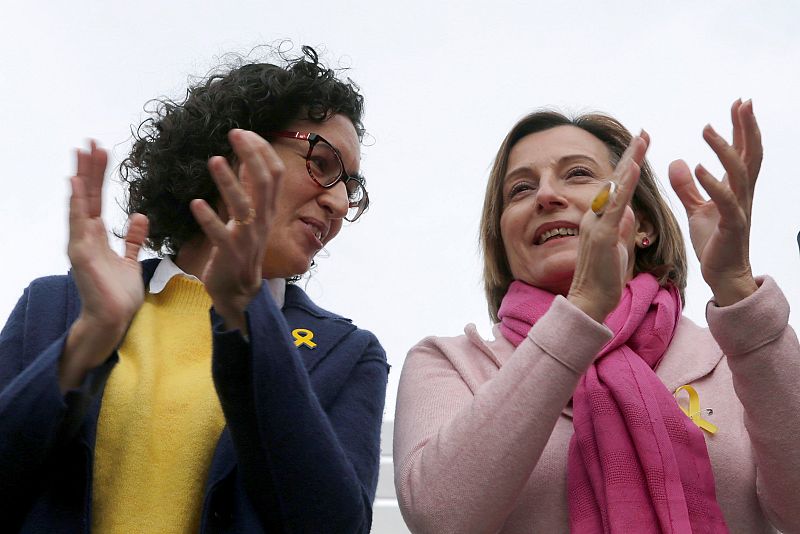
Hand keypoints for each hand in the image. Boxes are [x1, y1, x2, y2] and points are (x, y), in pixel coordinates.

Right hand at [61, 141, 148, 391]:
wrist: (114, 321)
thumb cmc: (119, 295)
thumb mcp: (130, 260)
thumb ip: (132, 238)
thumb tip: (138, 215)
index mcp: (96, 237)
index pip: (97, 199)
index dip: (98, 175)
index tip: (101, 151)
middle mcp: (84, 237)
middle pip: (87, 195)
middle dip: (89, 169)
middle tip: (91, 141)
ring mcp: (80, 244)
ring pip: (81, 204)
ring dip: (83, 177)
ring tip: (84, 152)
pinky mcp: (81, 255)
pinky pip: (78, 224)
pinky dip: (77, 202)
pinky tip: (76, 182)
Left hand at [189, 130, 283, 333]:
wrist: (238, 291)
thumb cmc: (241, 250)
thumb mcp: (250, 217)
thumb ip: (249, 190)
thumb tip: (246, 159)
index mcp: (268, 210)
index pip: (274, 173)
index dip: (262, 150)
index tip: (243, 132)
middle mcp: (262, 220)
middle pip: (264, 182)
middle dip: (251, 155)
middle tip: (233, 133)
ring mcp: (247, 237)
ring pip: (243, 205)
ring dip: (228, 182)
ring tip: (213, 160)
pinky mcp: (230, 253)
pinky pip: (221, 234)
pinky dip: (209, 219)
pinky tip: (195, 203)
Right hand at [568, 132, 649, 322]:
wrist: (589, 302)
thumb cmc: (604, 280)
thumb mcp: (619, 249)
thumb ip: (623, 229)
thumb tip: (630, 212)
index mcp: (600, 220)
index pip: (617, 187)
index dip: (629, 166)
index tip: (641, 146)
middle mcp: (595, 217)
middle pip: (615, 179)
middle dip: (631, 154)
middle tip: (644, 132)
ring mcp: (597, 224)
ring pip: (615, 186)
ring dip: (630, 161)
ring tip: (643, 140)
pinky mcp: (603, 234)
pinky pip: (616, 205)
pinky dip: (625, 184)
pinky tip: (634, 167)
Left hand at [669, 99, 760, 305]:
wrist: (721, 273)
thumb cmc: (713, 241)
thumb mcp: (696, 209)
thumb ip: (688, 187)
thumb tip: (677, 162)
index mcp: (735, 189)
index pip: (742, 151)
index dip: (741, 128)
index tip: (739, 103)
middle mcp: (742, 195)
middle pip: (750, 154)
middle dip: (747, 128)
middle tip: (743, 103)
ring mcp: (739, 209)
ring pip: (739, 173)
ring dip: (723, 149)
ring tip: (707, 129)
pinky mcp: (731, 225)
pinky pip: (725, 201)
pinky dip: (712, 183)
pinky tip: (699, 167)